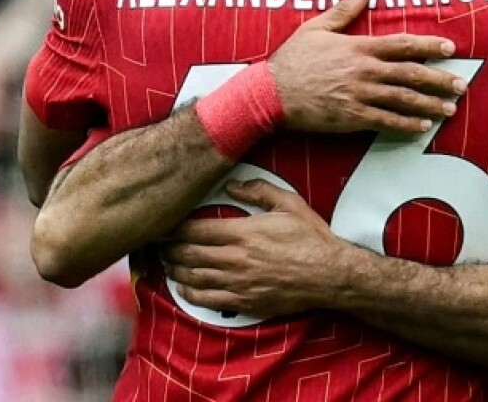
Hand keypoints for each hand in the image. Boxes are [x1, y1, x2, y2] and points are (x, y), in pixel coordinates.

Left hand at [163, 180, 350, 318]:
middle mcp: (235, 260)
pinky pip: (207, 300)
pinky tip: (183, 287)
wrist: (330, 275)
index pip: (195, 230)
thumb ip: (258, 191)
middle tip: (157, 243)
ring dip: (174, 269)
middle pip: (188, 254)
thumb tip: (231, 184)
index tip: (161, 224)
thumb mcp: (288, 203)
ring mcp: (238, 284)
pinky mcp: (244, 303)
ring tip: (166, 262)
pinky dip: (190, 293)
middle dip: (168, 248)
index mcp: (243, 233)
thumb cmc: (311, 238)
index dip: (173, 228)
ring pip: (193, 277)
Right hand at [268, 0, 466, 134]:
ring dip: (430, 105)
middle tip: (462, 85)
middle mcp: (364, 71)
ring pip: (403, 100)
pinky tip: (422, 127)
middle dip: (440, 80)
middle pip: (411, 75)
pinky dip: (406, 125)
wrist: (271, 93)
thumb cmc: (292, 59)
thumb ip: (345, 10)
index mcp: (359, 47)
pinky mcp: (352, 118)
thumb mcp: (317, 28)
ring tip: (449, 109)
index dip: (430, 47)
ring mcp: (359, 96)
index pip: (403, 45)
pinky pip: (385, 122)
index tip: (450, 49)